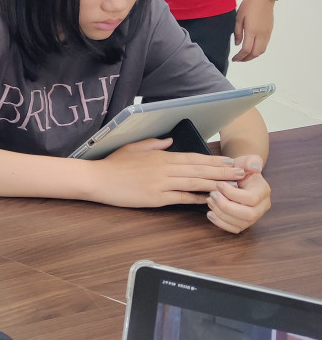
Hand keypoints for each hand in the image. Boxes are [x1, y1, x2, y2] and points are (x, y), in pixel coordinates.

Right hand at [93, 137, 250, 207]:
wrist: (98, 179)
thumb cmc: (113, 164)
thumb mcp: (133, 148)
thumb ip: (154, 144)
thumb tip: (170, 141)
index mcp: (160, 156)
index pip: (193, 157)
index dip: (213, 160)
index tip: (229, 161)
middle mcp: (164, 168)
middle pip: (199, 169)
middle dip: (222, 171)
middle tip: (241, 172)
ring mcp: (161, 183)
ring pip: (194, 182)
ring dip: (216, 183)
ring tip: (233, 184)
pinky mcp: (156, 198)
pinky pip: (181, 197)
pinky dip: (197, 198)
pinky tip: (210, 198)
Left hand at [206, 155, 270, 232]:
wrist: (237, 176)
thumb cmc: (240, 168)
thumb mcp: (245, 160)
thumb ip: (251, 161)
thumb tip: (255, 166)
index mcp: (263, 191)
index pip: (251, 198)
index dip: (232, 193)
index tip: (218, 184)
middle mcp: (262, 207)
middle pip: (248, 215)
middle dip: (226, 206)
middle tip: (211, 195)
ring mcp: (254, 217)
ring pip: (241, 224)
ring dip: (221, 214)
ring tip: (209, 201)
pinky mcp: (244, 222)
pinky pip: (235, 229)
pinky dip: (221, 224)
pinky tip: (210, 214)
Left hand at [233, 0, 274, 61]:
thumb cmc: (250, 5)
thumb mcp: (239, 17)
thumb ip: (237, 32)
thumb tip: (237, 44)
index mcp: (252, 31)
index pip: (246, 49)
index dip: (240, 57)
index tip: (234, 59)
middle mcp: (261, 34)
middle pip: (255, 53)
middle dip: (246, 59)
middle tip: (238, 59)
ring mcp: (267, 33)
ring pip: (262, 50)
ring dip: (253, 56)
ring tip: (245, 56)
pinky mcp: (270, 31)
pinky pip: (265, 45)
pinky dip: (258, 50)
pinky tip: (252, 48)